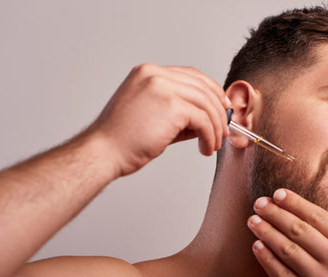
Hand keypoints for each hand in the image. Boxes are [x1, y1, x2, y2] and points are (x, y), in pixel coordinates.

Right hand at [89, 63, 230, 175]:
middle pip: (202, 86)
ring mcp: (162, 88)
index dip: (211, 90)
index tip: (221, 107)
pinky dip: (209, 135)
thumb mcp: (152, 116)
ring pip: (206, 103)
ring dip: (215, 126)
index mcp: (148, 73)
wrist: (103, 152)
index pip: (190, 75)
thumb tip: (208, 118)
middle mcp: (155, 75)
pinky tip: (206, 147)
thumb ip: (179, 112)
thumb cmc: (122, 139)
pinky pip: (203, 120)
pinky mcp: (171, 106)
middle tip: (224, 129)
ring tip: (213, 144)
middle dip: (219, 109)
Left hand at [247, 188, 327, 276]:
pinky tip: (257, 248)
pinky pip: (282, 276)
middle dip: (275, 213)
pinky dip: (267, 260)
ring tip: (253, 220)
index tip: (279, 194)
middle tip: (259, 202)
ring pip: (286, 250)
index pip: (319, 217)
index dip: (295, 203)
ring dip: (266, 232)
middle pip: (298, 230)